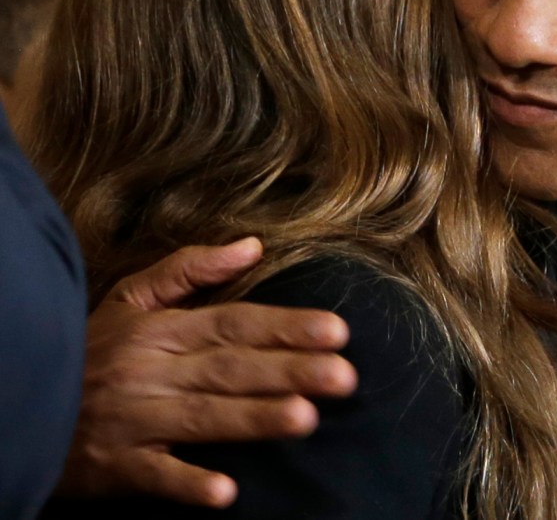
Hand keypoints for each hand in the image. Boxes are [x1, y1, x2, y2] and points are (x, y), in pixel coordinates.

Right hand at [57, 238, 356, 506]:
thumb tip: (252, 245)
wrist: (24, 398)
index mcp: (163, 329)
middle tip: (344, 377)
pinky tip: (226, 492)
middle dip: (289, 371)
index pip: (236, 323)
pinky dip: (187, 483)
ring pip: (203, 417)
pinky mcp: (116, 466)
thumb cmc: (91, 348)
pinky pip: (154, 475)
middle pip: (231, 368)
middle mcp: (153, 370)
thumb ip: (191, 268)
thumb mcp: (132, 297)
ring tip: (305, 420)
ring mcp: (135, 419)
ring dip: (254, 419)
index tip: (337, 331)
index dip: (286, 327)